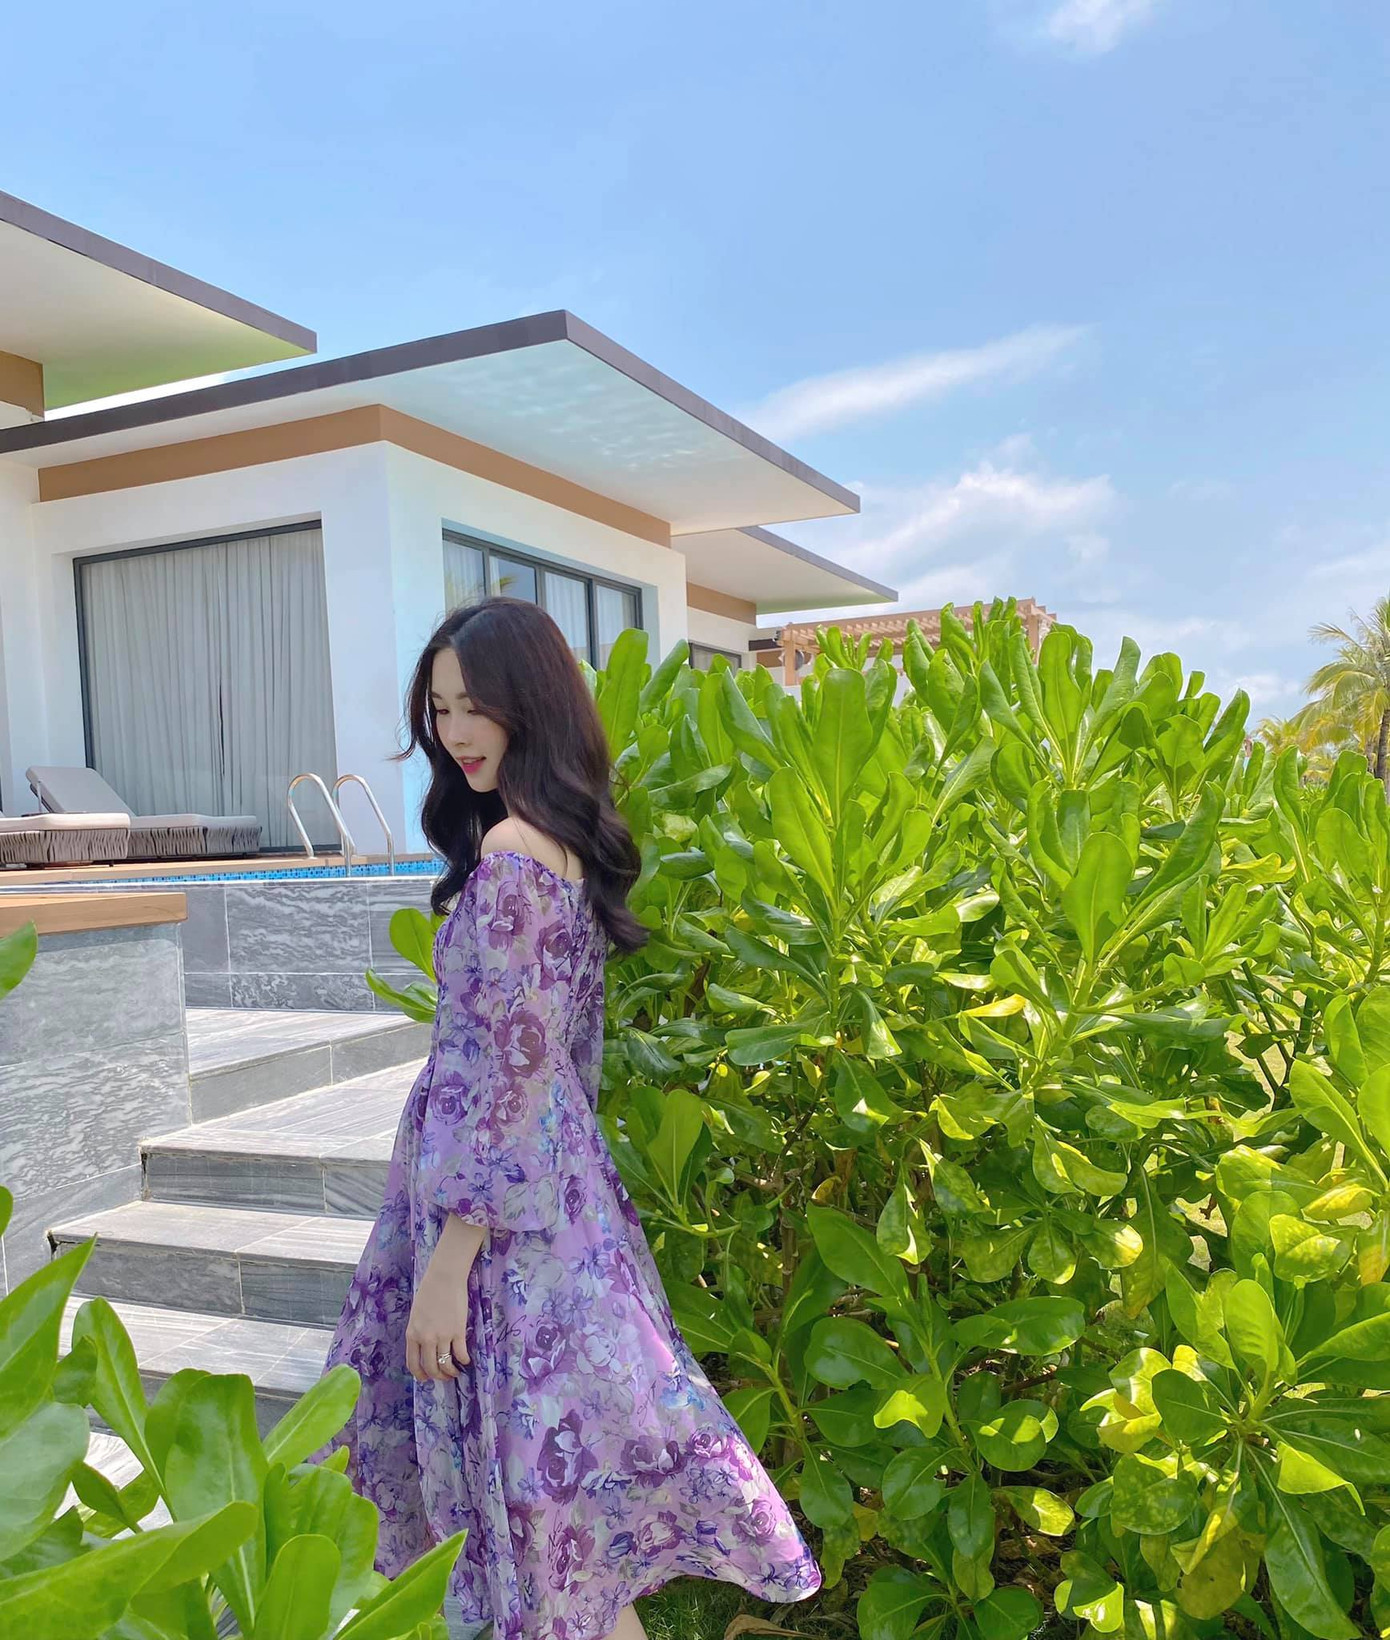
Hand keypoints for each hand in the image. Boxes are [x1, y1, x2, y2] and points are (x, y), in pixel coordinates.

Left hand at [406, 1217, 483, 1381]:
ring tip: (455, 1372)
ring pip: (445, 1364)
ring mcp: (442, 1336)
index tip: (426, 1378)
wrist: (444, 1277)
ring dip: (451, 1372)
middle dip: (438, 1376)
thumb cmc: (429, 1291)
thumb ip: (418, 1331)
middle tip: (444, 1377)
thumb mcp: (416, 1315)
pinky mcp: (457, 1332)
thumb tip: (424, 1346)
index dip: (420, 1375)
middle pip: (431, 1367)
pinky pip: (460, 1354)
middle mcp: (425, 1339)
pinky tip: (466, 1360)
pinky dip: (464, 1360)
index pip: (413, 1364)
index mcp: (412, 1334)